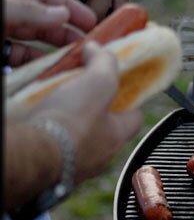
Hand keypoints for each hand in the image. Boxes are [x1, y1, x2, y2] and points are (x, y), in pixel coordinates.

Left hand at [4, 0, 96, 66]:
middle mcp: (6, 17)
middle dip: (69, 32)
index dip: (68, 5)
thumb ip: (28, 10)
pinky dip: (41, 68)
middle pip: (44, 22)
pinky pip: (25, 64)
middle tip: (91, 44)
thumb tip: (63, 14)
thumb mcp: (0, 11)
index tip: (91, 20)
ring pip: (37, 45)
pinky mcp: (1, 61)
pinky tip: (55, 72)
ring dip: (58, 53)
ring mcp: (2, 39)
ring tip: (77, 61)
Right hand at [27, 41, 142, 183]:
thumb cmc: (71, 122)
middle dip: (98, 112)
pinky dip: (53, 135)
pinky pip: (57, 149)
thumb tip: (100, 50)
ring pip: (81, 141)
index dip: (129, 99)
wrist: (33, 155)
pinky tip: (43, 123)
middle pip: (107, 129)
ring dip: (74, 125)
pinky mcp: (53, 169)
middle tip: (85, 95)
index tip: (120, 86)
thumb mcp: (98, 81)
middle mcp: (102, 156)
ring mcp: (78, 165)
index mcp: (118, 137)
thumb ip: (104, 63)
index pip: (135, 117)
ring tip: (61, 107)